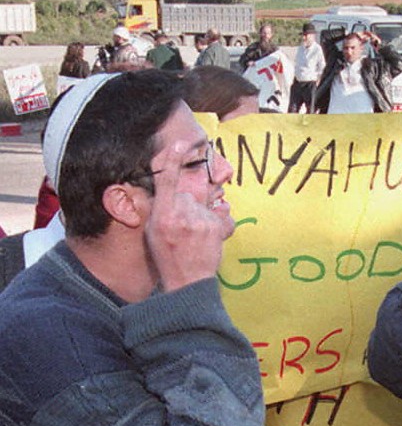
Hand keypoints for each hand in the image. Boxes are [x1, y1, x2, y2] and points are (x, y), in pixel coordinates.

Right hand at [145, 145, 230, 291]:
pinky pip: (222, 216)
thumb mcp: (155, 231)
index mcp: (161, 214)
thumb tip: (177, 191)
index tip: (180, 144)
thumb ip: (163, 208)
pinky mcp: (217, 227)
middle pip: (188, 194)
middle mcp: (181, 214)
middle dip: (187, 206)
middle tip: (183, 230)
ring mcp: (201, 220)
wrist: (187, 281)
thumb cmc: (167, 256)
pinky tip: (210, 239)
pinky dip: (219, 224)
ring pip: (204, 206)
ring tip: (195, 238)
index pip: (166, 180)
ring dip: (202, 217)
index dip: (172, 160)